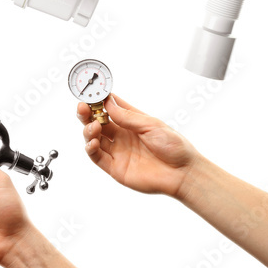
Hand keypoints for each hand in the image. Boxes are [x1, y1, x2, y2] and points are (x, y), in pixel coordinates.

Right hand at [78, 95, 199, 197]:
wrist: (184, 174)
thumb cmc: (174, 147)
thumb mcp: (151, 125)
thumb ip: (128, 117)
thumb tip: (108, 104)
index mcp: (131, 122)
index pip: (109, 108)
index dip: (98, 100)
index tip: (90, 93)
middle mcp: (121, 136)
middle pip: (96, 122)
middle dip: (87, 113)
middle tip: (83, 107)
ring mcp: (117, 151)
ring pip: (93, 138)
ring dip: (88, 130)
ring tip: (93, 126)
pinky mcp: (115, 167)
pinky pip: (97, 157)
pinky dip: (90, 148)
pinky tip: (93, 142)